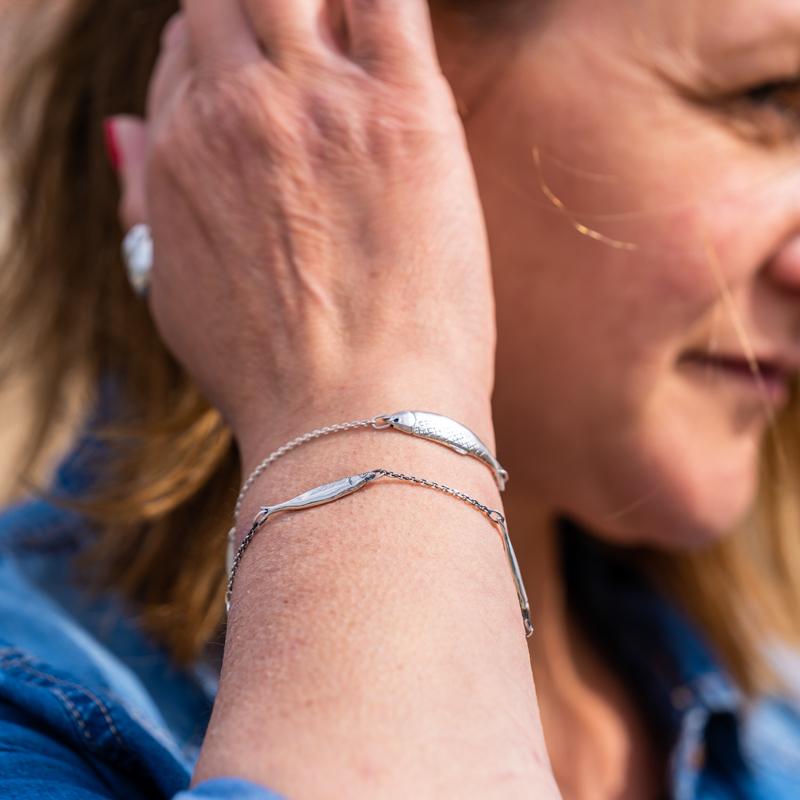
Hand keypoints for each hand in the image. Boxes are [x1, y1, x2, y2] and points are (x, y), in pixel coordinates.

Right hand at [110, 0, 496, 443]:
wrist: (351, 419)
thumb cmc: (272, 378)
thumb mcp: (174, 299)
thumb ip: (147, 205)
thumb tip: (121, 135)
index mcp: (180, 151)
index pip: (188, 51)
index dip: (227, 49)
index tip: (265, 72)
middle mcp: (234, 110)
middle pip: (232, 0)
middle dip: (262, 9)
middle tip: (309, 46)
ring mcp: (315, 101)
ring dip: (315, 2)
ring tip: (350, 52)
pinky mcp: (401, 110)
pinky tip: (389, 33)